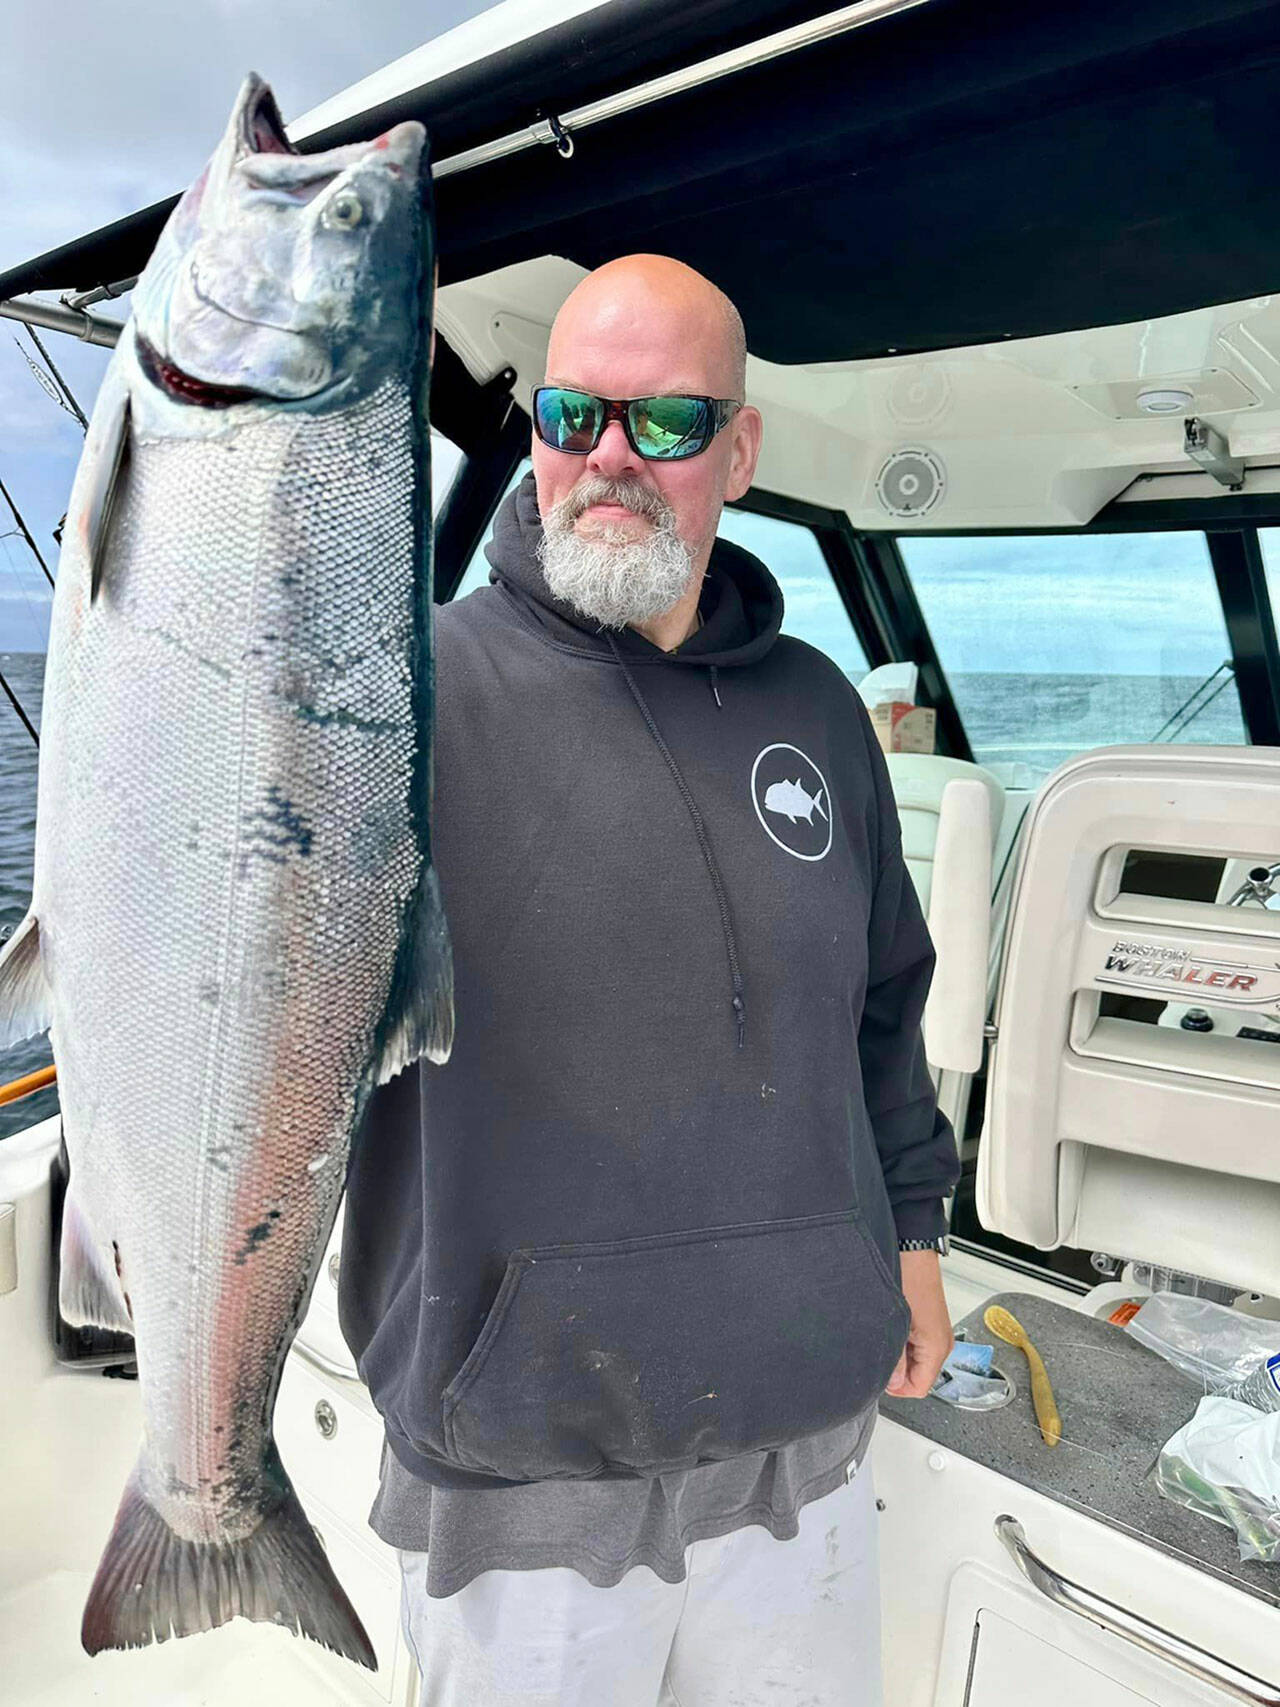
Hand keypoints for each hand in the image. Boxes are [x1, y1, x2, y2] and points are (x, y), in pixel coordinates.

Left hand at [883, 1249, 952, 1397]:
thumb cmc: (908, 1277)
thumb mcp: (897, 1324)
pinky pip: (916, 1347)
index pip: (918, 1388)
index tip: (878, 1374)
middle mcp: (942, 1343)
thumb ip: (895, 1359)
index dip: (896, 1387)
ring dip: (898, 1356)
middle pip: (918, 1377)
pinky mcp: (930, 1325)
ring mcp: (937, 1334)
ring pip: (915, 1362)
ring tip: (885, 1334)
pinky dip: (902, 1343)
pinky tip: (890, 1327)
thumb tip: (893, 1382)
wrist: (913, 1251)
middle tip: (879, 1351)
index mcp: (937, 1347)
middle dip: (897, 1371)